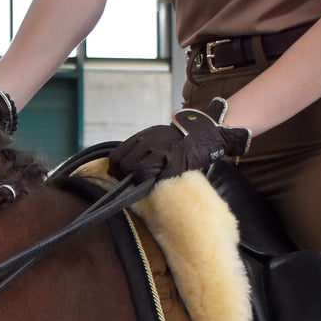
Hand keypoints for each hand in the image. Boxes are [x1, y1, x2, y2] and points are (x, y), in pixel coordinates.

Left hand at [109, 106, 248, 185]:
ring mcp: (160, 152)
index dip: (115, 168)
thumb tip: (122, 164)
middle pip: (123, 165)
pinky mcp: (172, 163)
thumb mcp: (156, 136)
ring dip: (138, 182)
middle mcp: (148, 142)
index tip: (119, 175)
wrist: (205, 136)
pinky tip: (156, 184)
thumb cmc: (180, 140)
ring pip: (136, 172)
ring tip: (144, 184)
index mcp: (143, 136)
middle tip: (132, 183)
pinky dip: (151, 184)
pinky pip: (154, 177)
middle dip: (124, 177)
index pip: (116, 155)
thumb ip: (141, 146)